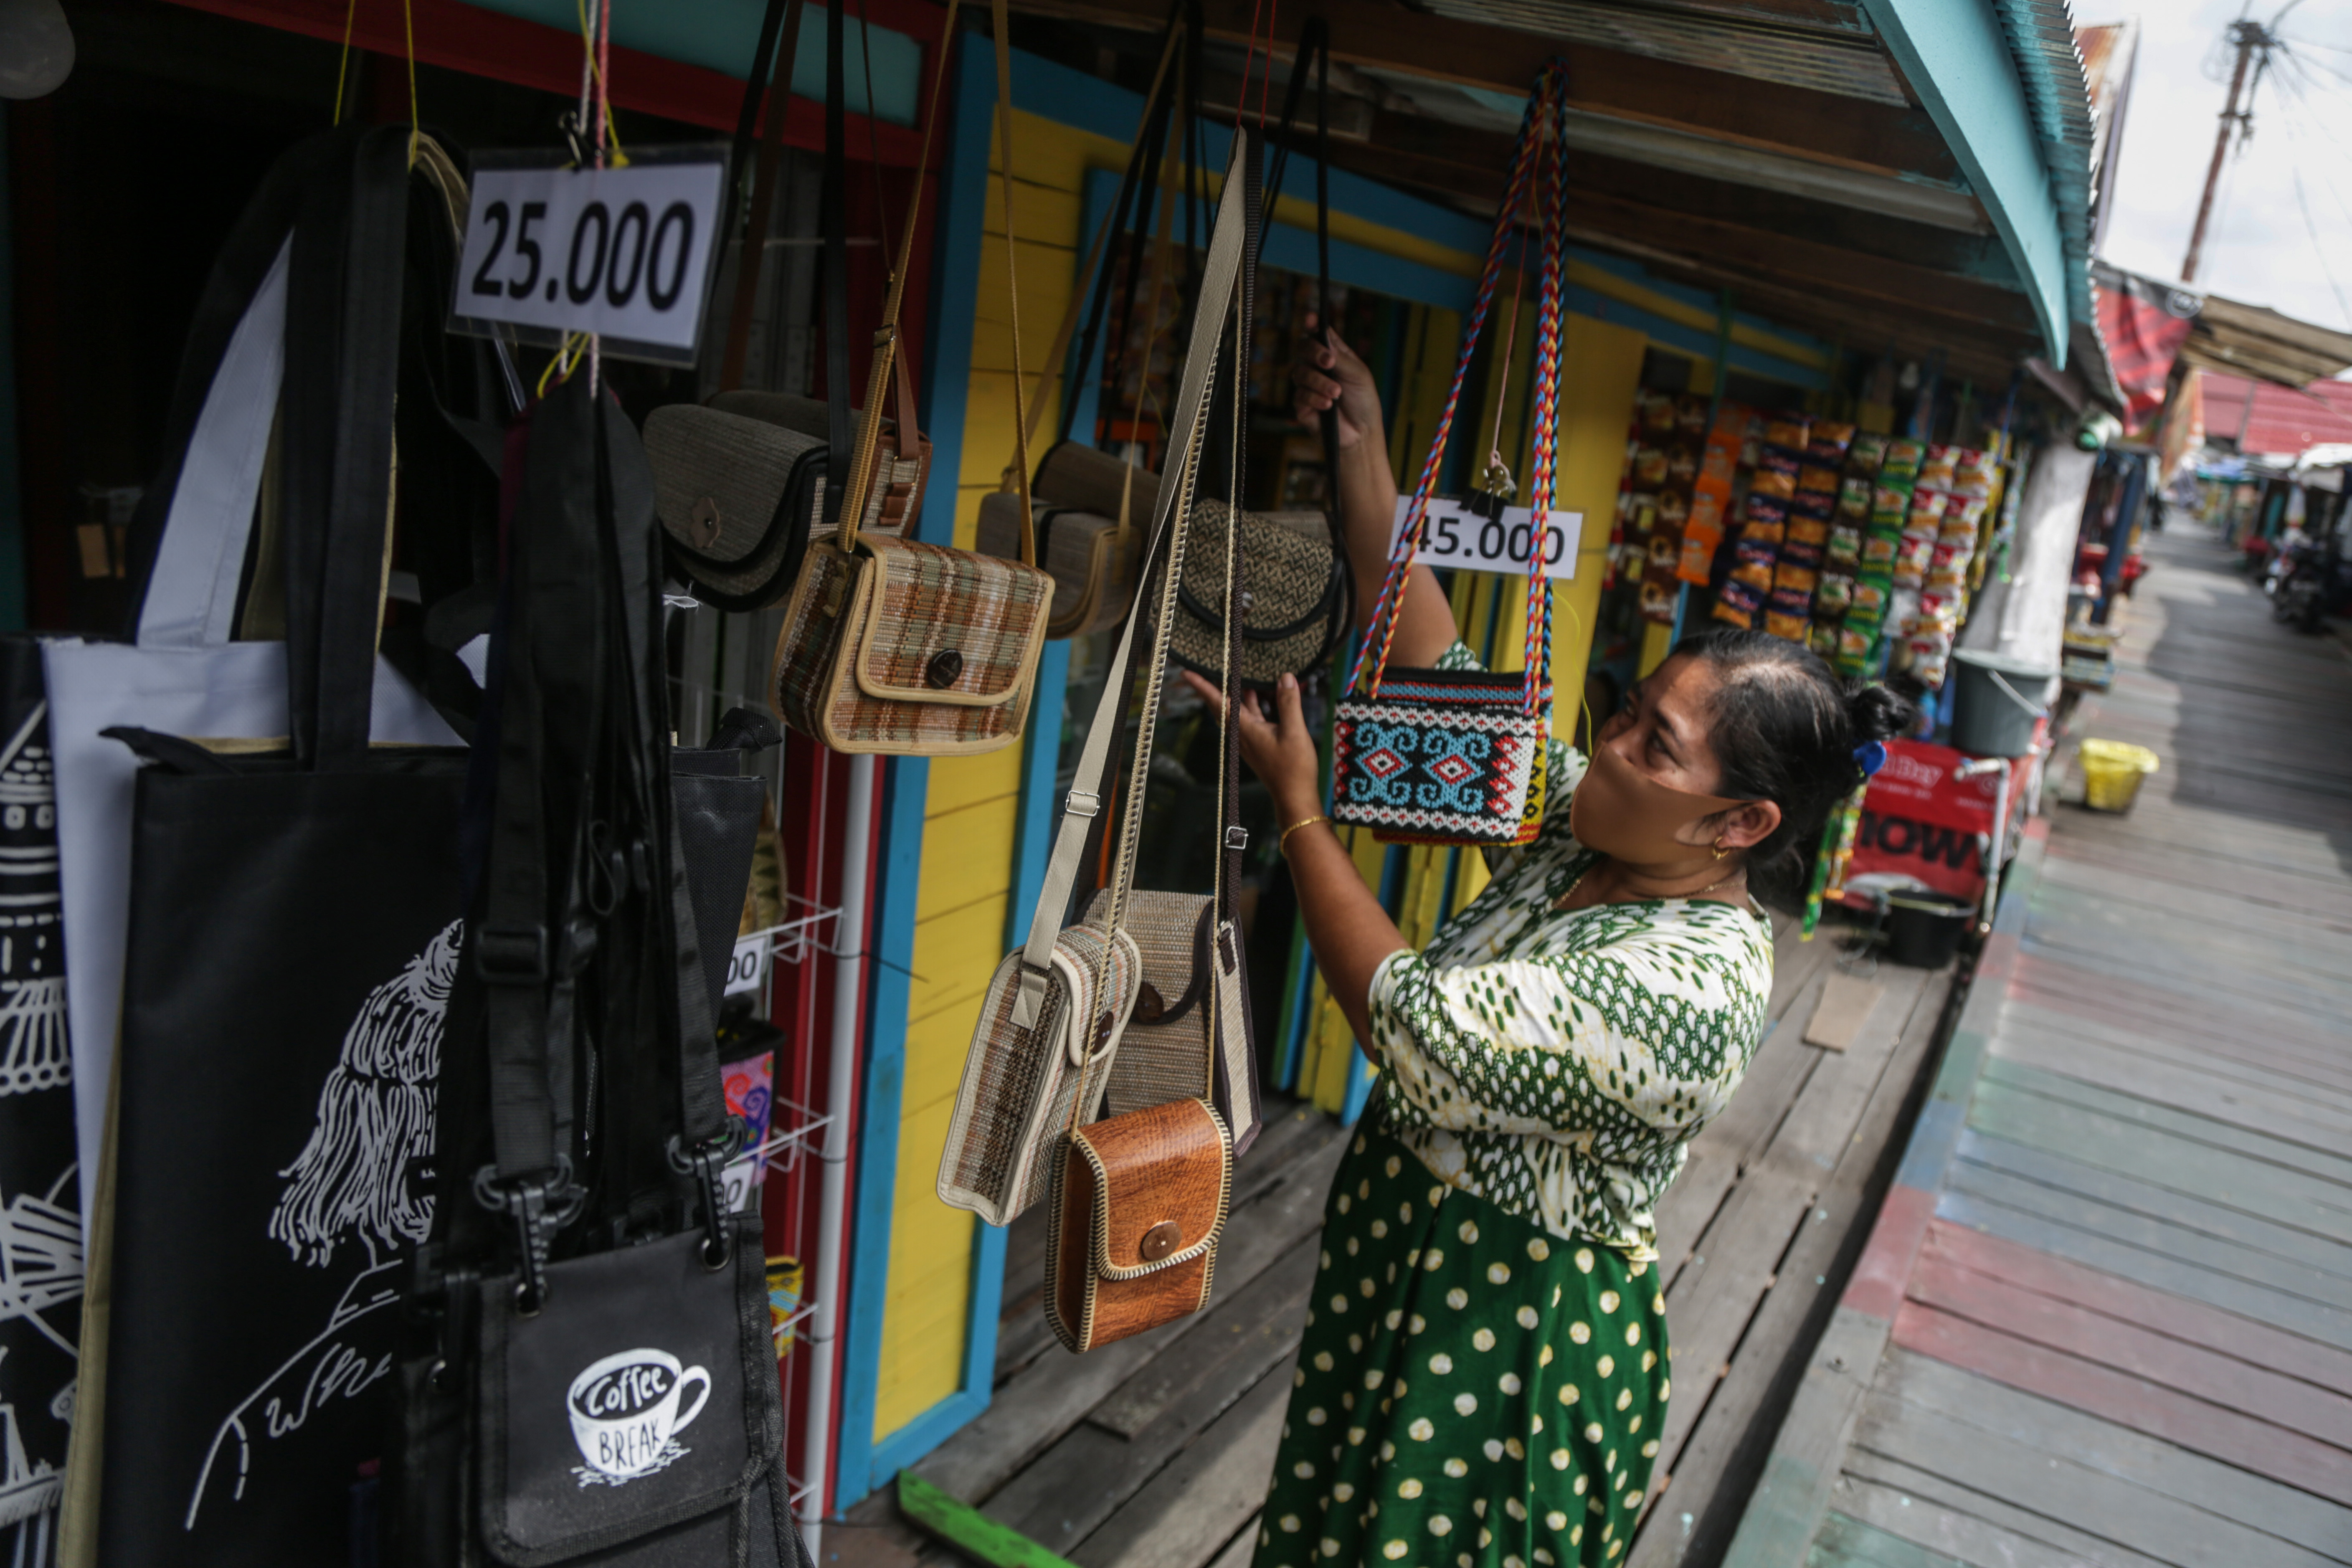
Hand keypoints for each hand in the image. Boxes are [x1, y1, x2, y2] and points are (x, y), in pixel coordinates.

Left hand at [1180, 669, 1321, 821]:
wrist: (1294, 796)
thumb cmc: (1294, 768)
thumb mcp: (1294, 731)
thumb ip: (1288, 703)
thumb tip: (1285, 677)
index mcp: (1245, 729)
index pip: (1219, 702)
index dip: (1202, 686)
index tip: (1187, 673)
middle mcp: (1242, 734)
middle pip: (1222, 704)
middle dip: (1214, 685)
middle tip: (1208, 667)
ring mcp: (1248, 740)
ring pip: (1236, 710)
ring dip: (1237, 692)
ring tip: (1238, 673)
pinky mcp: (1257, 743)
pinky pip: (1249, 717)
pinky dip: (1252, 703)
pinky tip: (1259, 693)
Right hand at [1292, 315, 1382, 453]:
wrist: (1361, 433)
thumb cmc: (1363, 401)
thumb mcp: (1359, 375)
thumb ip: (1341, 358)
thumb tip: (1324, 340)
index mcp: (1334, 355)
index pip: (1319, 334)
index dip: (1312, 324)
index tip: (1311, 318)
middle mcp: (1318, 367)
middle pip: (1304, 348)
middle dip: (1314, 353)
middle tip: (1328, 362)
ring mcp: (1308, 385)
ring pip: (1300, 373)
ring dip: (1319, 382)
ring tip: (1336, 394)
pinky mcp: (1302, 405)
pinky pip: (1300, 395)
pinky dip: (1315, 399)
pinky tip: (1328, 406)